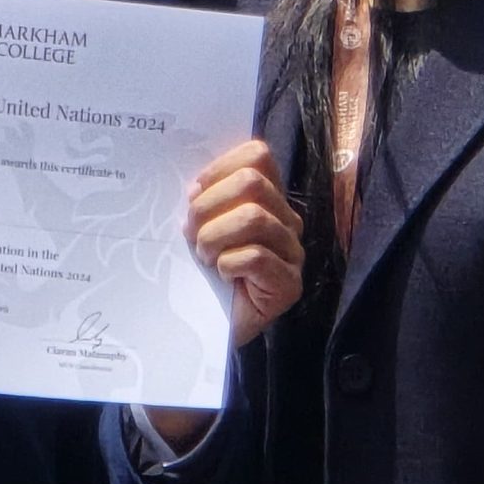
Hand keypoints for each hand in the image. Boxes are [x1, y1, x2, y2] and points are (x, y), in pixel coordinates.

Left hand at [186, 138, 304, 349]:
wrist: (209, 327)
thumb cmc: (203, 272)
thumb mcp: (200, 226)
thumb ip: (204, 200)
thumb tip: (194, 190)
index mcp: (268, 198)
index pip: (258, 156)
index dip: (220, 168)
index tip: (194, 194)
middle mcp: (287, 220)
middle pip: (252, 183)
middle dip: (209, 206)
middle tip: (191, 233)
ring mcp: (292, 253)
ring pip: (253, 218)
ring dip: (215, 237)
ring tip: (205, 257)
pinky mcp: (290, 285)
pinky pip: (256, 257)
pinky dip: (228, 264)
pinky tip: (222, 276)